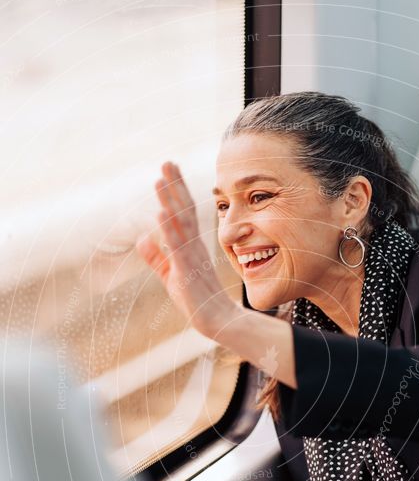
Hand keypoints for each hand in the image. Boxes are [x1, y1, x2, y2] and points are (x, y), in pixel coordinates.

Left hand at [136, 161, 238, 337]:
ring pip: (180, 223)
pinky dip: (169, 230)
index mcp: (190, 244)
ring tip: (160, 180)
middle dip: (175, 185)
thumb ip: (155, 257)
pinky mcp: (188, 270)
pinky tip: (161, 215)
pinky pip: (178, 247)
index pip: (182, 211)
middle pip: (183, 210)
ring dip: (169, 201)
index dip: (175, 190)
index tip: (169, 168)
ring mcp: (191, 256)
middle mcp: (193, 245)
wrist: (216, 319)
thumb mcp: (170, 275)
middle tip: (167, 162)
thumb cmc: (196, 298)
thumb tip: (141, 238)